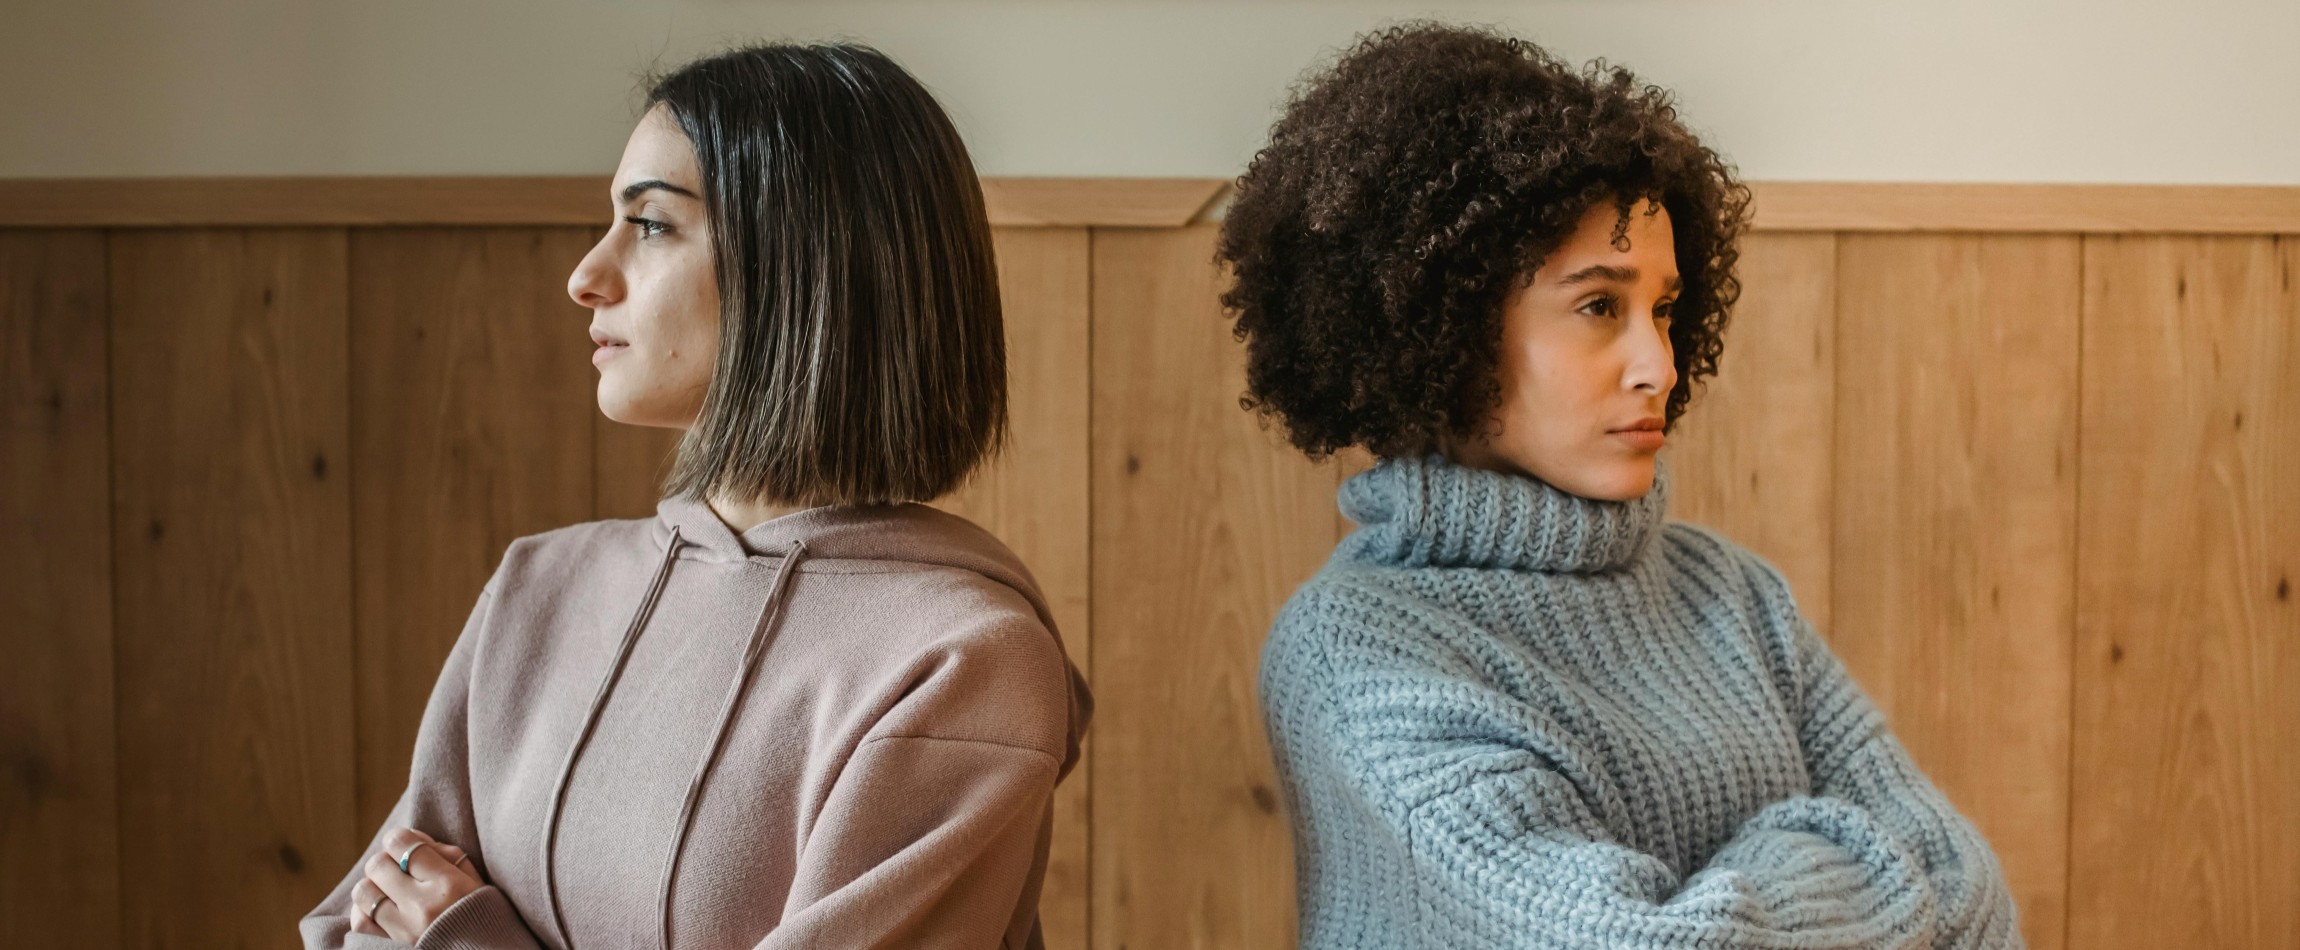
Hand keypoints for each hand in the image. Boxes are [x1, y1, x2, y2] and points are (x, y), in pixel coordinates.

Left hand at [348, 827, 482, 942]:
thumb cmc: (484, 916)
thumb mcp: (477, 881)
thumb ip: (448, 855)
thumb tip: (413, 836)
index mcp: (449, 884)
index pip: (403, 844)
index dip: (399, 838)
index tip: (404, 844)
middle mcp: (423, 906)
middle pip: (378, 865)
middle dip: (385, 860)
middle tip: (397, 868)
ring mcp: (404, 930)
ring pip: (364, 892)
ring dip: (372, 885)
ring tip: (387, 890)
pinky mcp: (392, 948)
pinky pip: (360, 922)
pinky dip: (363, 911)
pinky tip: (378, 908)